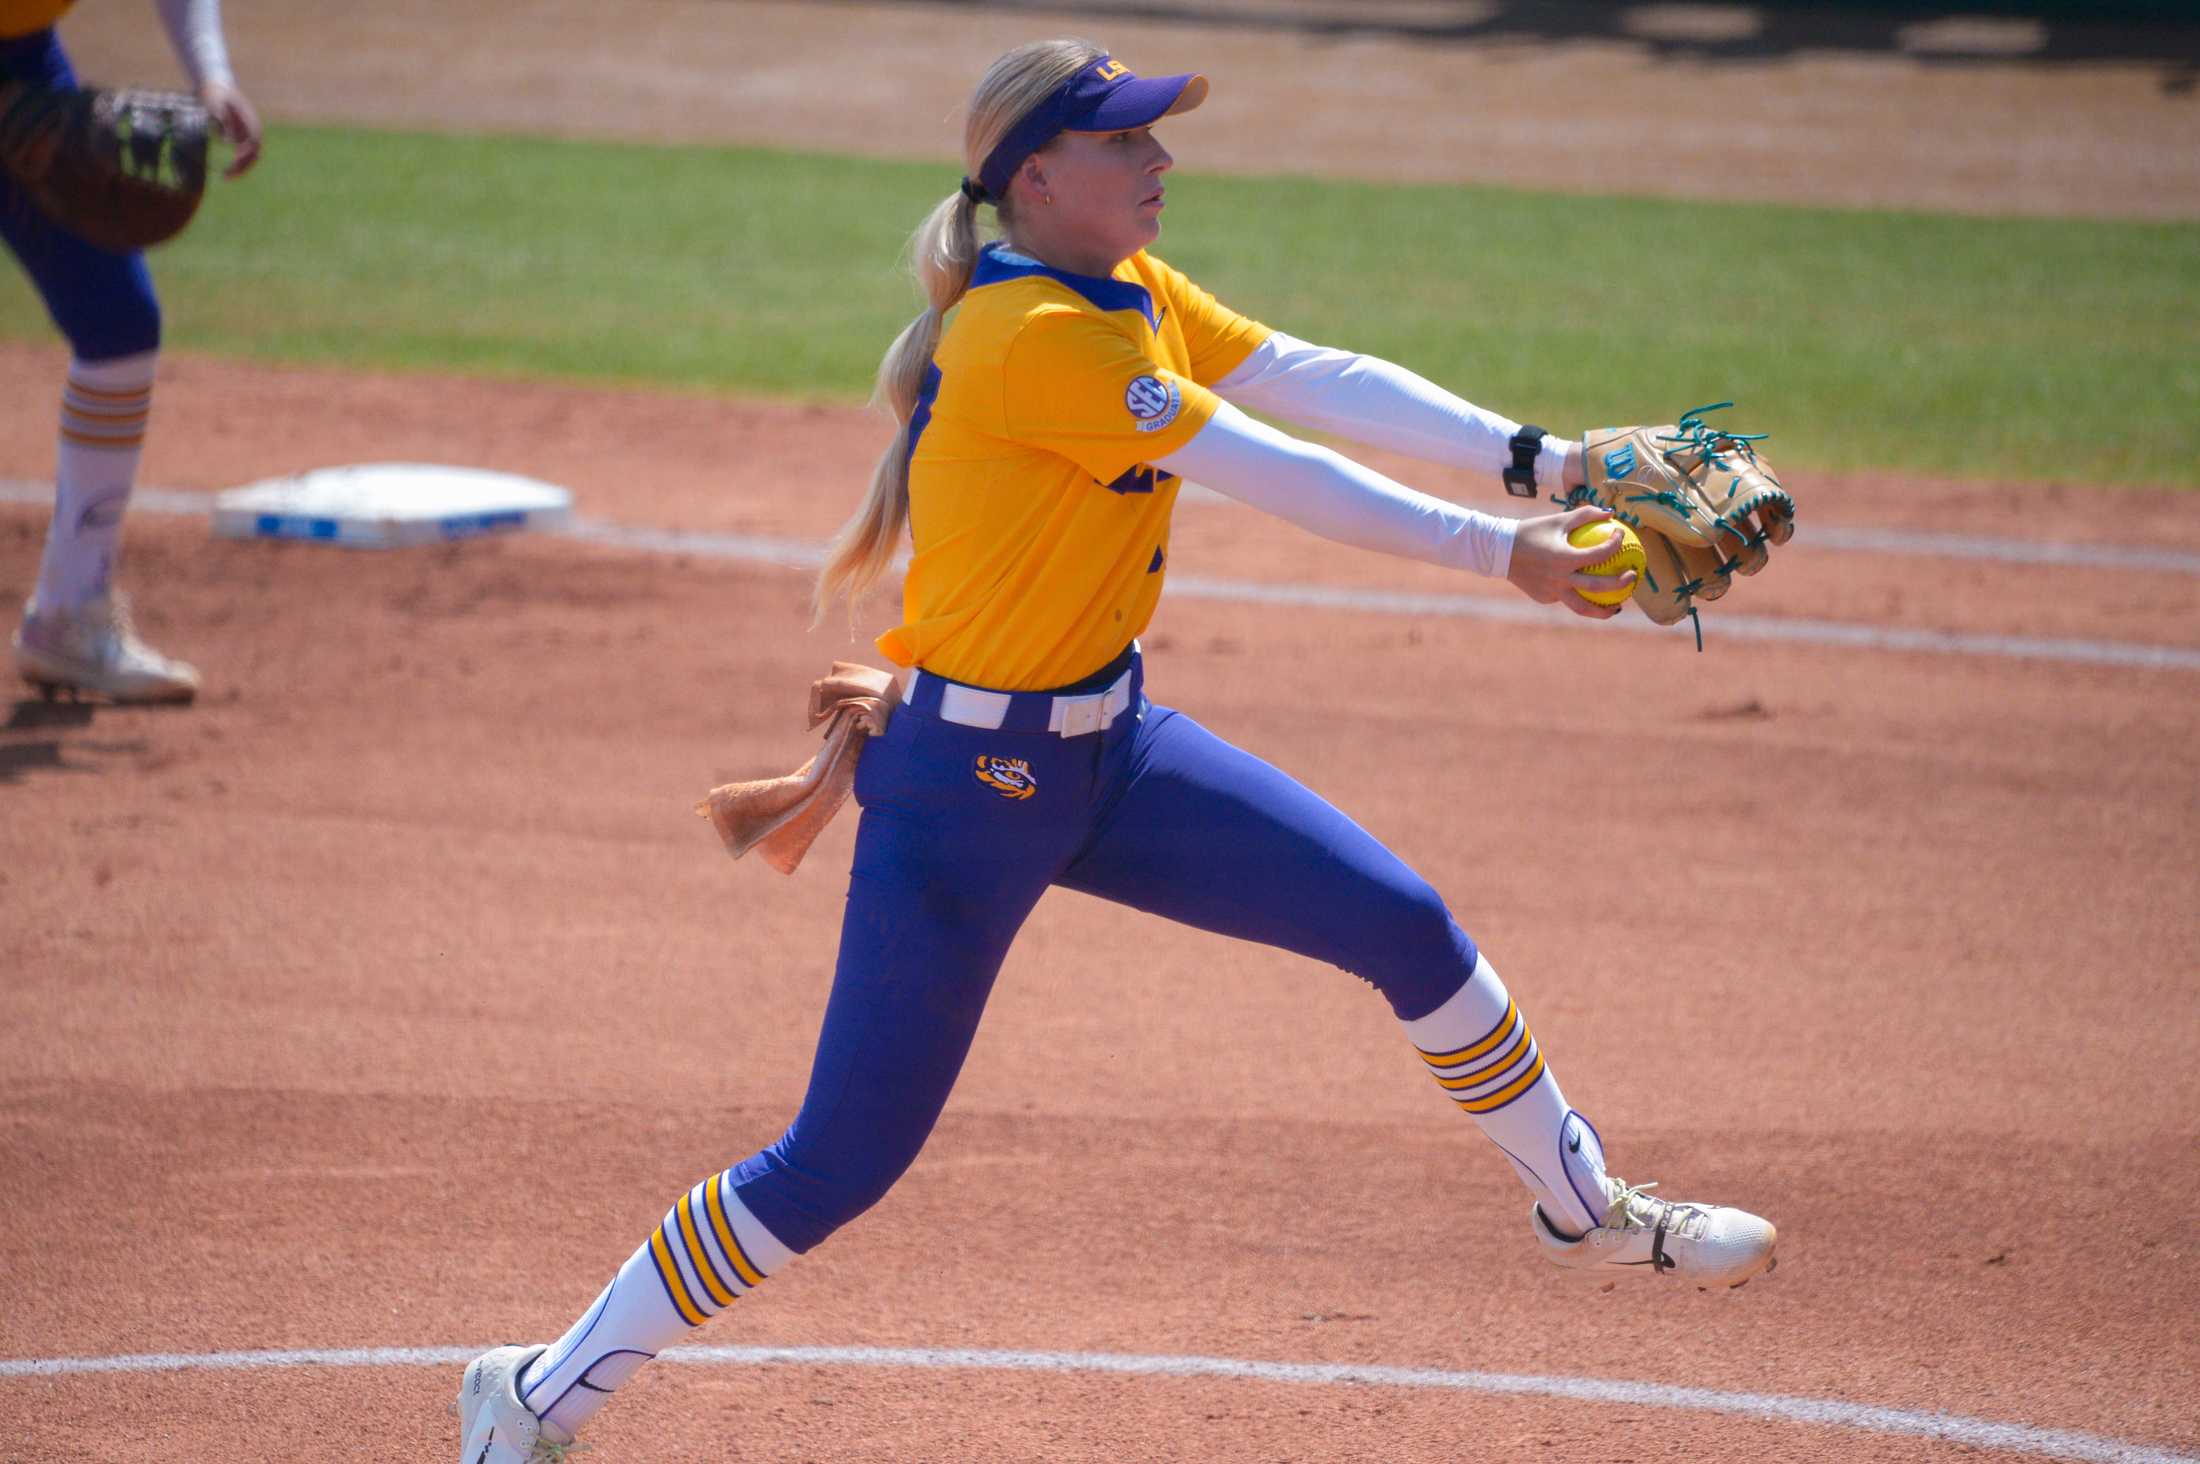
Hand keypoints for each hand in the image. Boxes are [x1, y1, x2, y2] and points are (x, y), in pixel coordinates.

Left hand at [197, 80, 261, 178]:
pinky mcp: (242, 137)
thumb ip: (223, 119)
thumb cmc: (215, 93)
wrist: (217, 85)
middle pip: (254, 153)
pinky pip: (243, 155)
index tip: (235, 160)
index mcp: (250, 121)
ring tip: (226, 177)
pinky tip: (226, 170)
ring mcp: (249, 134)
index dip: (246, 153)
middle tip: (227, 176)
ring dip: (241, 168)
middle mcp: (253, 130)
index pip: (254, 142)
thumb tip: (229, 142)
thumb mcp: (216, 103)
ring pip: (251, 157)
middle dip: (242, 166)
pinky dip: (237, 164)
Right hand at [1506, 505, 1634, 620]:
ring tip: (1617, 607)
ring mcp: (1551, 592)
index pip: (1600, 553)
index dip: (1616, 543)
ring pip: (1583, 607)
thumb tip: (1610, 514)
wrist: (1500, 551)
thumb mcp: (1558, 519)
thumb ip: (1586, 514)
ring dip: (1603, 609)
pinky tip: (1586, 591)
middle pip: (1598, 587)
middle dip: (1621, 583)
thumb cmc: (1532, 531)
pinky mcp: (1544, 597)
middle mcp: (1560, 578)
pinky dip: (1577, 594)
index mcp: (1565, 558)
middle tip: (1632, 576)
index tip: (1621, 534)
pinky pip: (1565, 597)